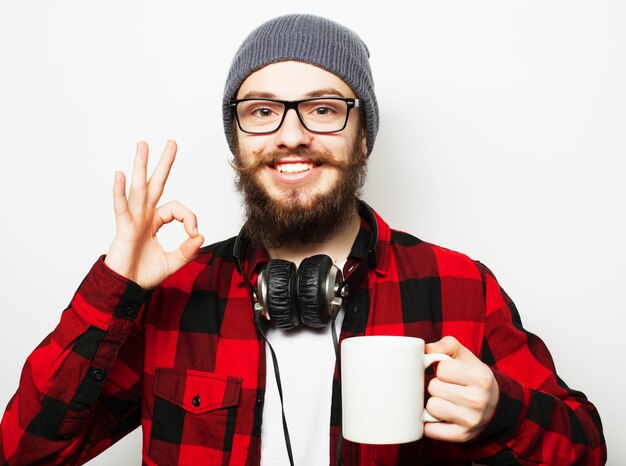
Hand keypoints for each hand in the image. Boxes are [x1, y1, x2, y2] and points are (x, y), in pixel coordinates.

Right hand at [104, 140, 203, 288]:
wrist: (125, 289)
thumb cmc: (143, 275)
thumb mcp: (173, 262)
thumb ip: (188, 250)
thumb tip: (200, 236)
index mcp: (154, 222)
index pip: (177, 210)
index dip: (190, 218)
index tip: (194, 234)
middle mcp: (143, 216)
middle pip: (155, 184)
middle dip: (163, 164)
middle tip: (171, 143)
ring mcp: (133, 220)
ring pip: (139, 189)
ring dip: (141, 166)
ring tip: (143, 145)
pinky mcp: (123, 229)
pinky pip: (122, 208)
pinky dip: (120, 192)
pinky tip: (120, 175)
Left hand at [424, 336, 498, 442]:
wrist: (494, 406)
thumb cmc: (472, 377)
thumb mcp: (465, 356)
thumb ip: (446, 345)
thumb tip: (424, 350)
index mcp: (481, 378)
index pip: (441, 369)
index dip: (442, 370)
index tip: (451, 374)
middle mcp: (478, 401)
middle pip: (433, 388)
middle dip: (437, 386)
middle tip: (449, 388)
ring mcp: (471, 421)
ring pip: (431, 407)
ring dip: (434, 403)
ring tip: (447, 402)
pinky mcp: (461, 437)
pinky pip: (429, 430)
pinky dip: (429, 423)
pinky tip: (440, 417)